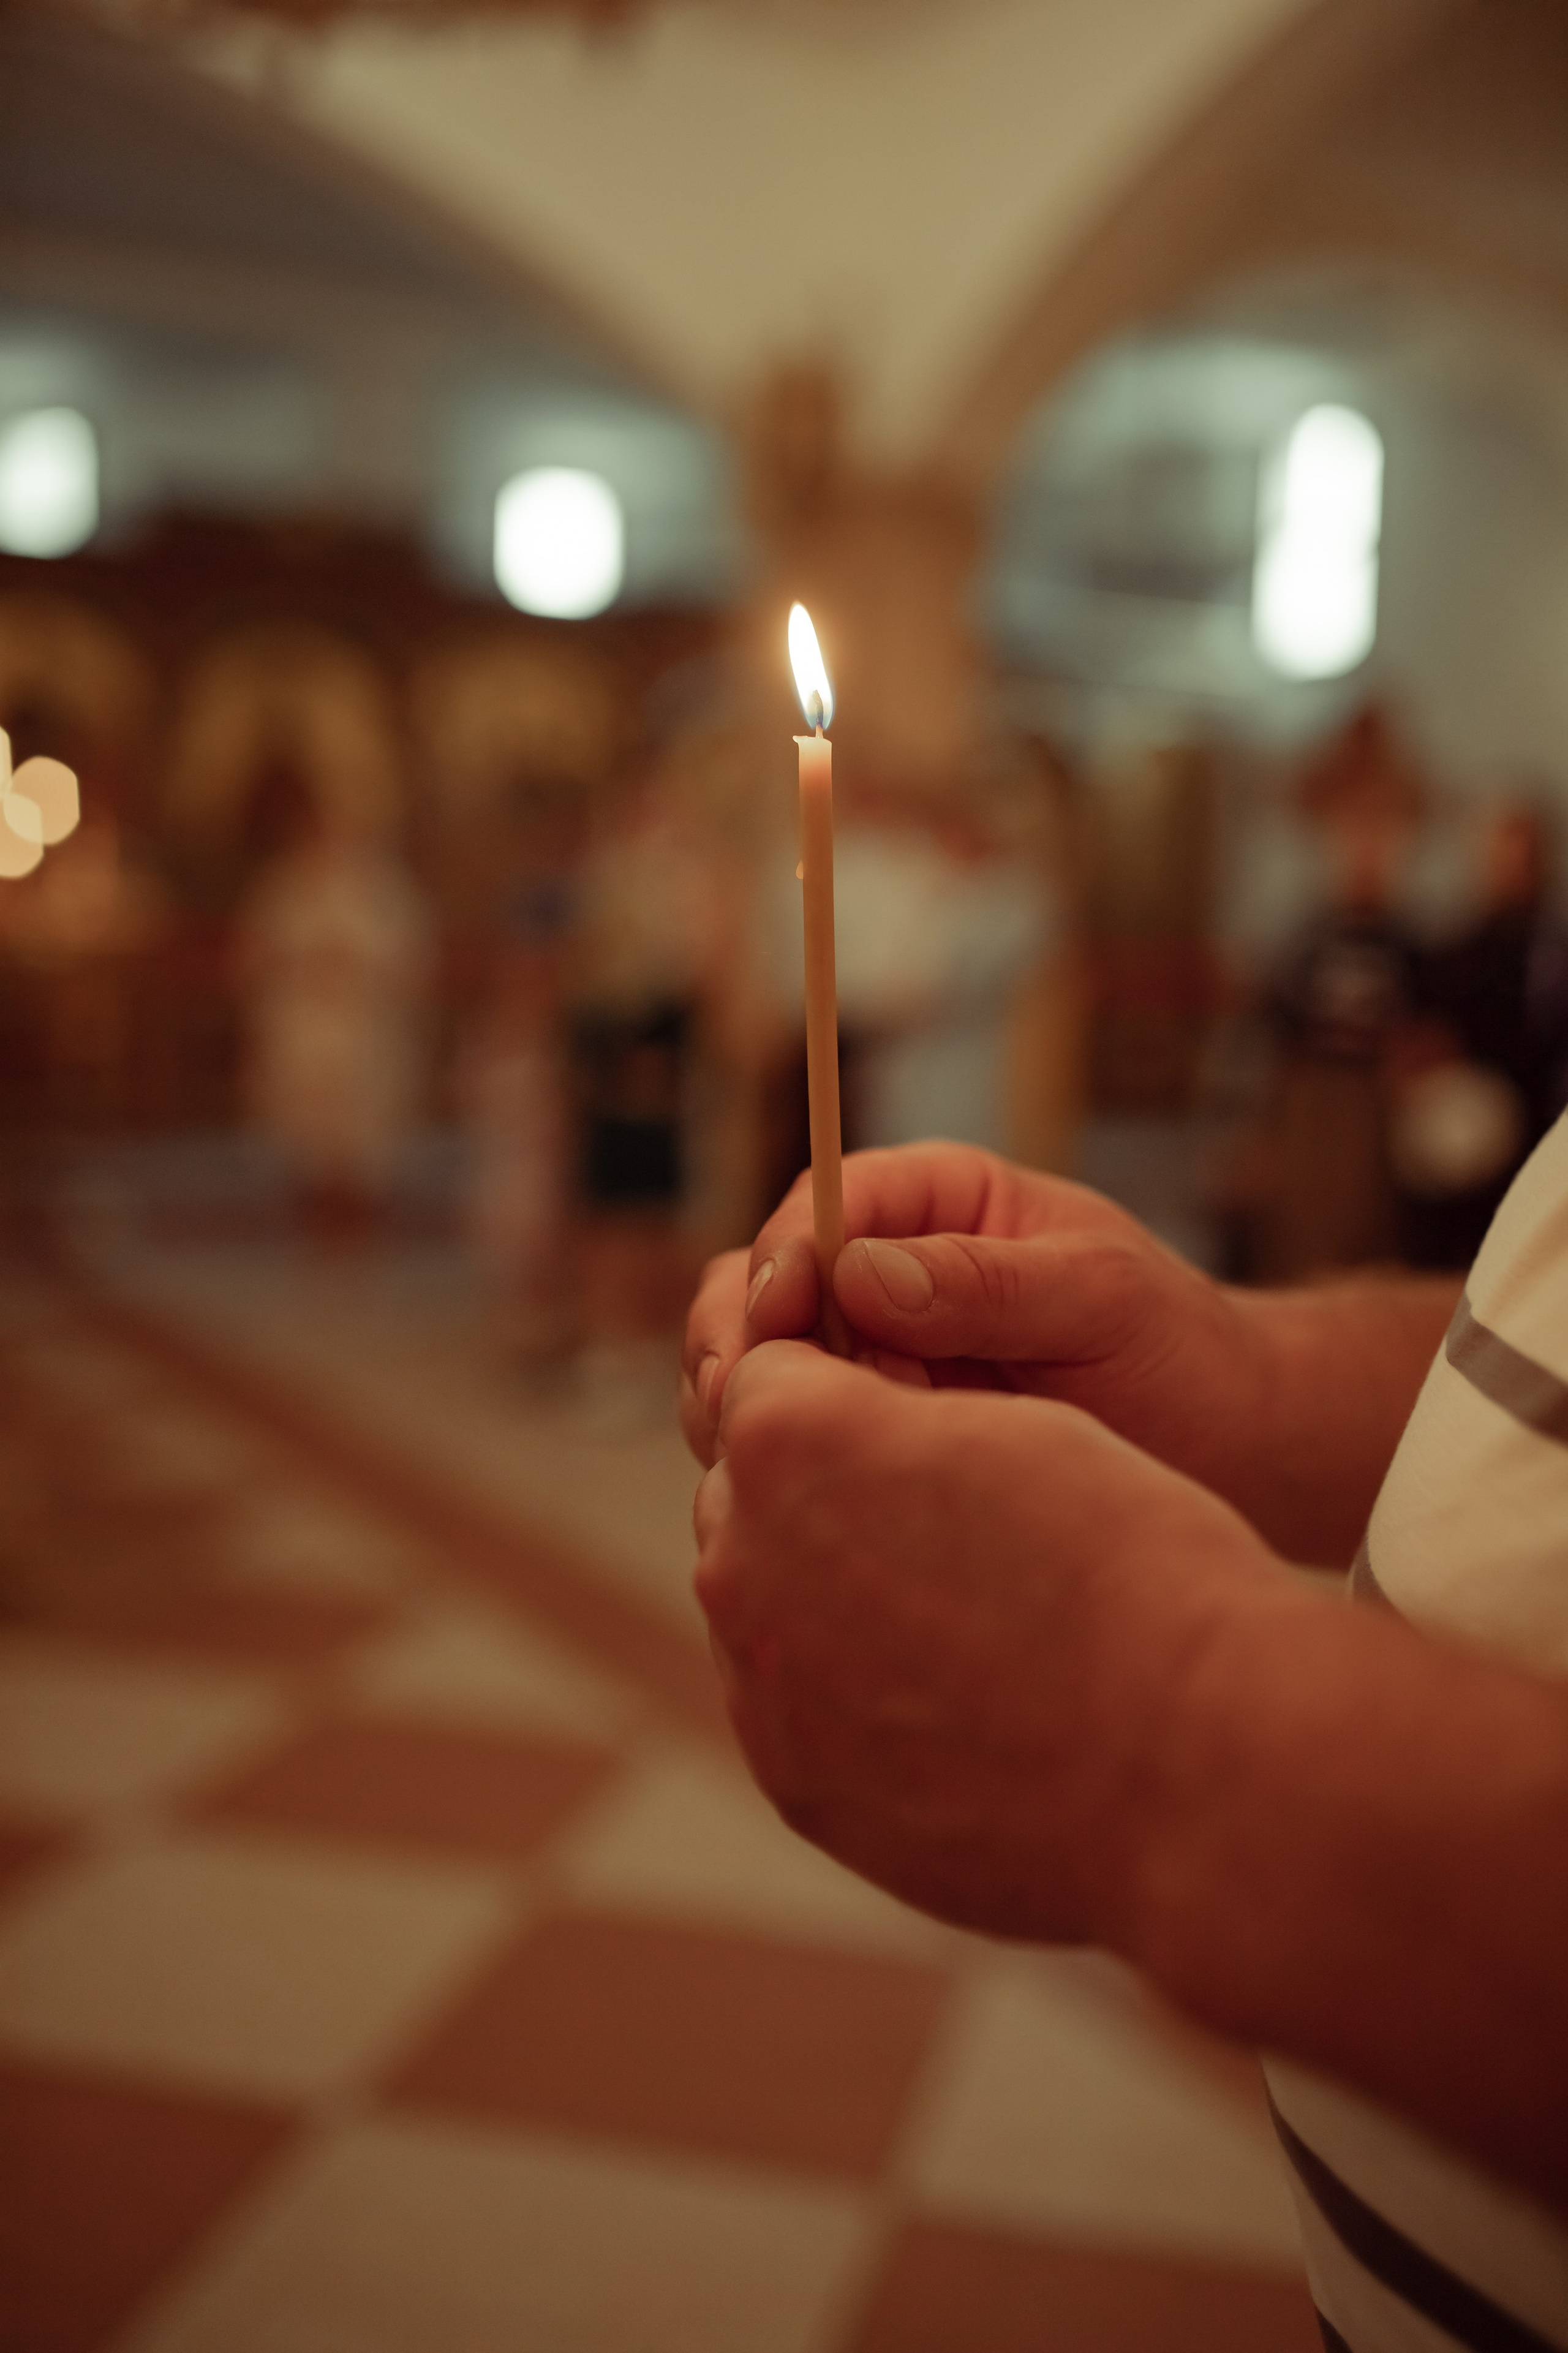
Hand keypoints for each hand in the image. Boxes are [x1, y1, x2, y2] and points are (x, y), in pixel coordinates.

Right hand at [682, 1143, 1269, 1517]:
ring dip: (752, 1410)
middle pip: (760, 1284)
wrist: (1230, 1447)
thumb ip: (986, 1282)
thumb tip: (860, 1274)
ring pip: (759, 1367)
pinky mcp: (876, 1433)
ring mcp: (873, 1356)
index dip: (781, 1260)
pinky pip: (798, 1440)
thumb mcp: (1100, 1300)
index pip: (818, 1208)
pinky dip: (785, 1466)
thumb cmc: (1183, 1352)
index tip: (777, 1320)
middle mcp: (886, 1270)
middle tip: (740, 1408)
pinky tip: (811, 1507)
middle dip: (740, 1340)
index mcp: (936, 1201)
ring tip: (775, 1463)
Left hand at [693, 1338, 1283, 1944]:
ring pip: (768, 1608)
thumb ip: (891, 1418)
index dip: (850, 1391)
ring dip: (832, 1597)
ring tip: (964, 1620)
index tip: (920, 1418)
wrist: (1196, 1763)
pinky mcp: (797, 1786)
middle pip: (752, 1499)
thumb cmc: (1130, 1564)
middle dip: (823, 1494)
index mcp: (792, 1441)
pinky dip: (855, 1695)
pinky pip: (798, 1710)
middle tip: (946, 1521)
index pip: (771, 1378)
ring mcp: (761, 1689)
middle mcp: (743, 1561)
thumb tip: (843, 1442)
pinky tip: (957, 1701)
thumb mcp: (1014, 1423)